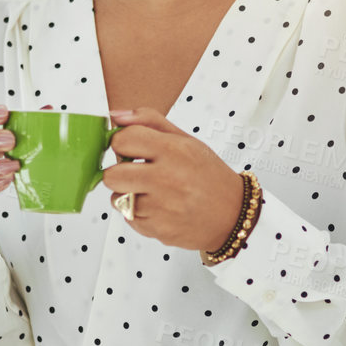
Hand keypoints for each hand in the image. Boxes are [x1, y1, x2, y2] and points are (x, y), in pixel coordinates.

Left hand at [102, 108, 245, 252]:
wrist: (233, 214)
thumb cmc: (209, 176)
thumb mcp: (186, 140)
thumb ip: (149, 122)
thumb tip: (116, 115)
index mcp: (173, 151)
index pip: (122, 140)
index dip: (120, 144)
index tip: (129, 148)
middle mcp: (166, 179)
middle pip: (111, 175)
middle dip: (118, 173)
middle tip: (134, 173)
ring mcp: (161, 207)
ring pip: (117, 199)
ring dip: (128, 195)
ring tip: (152, 193)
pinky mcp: (158, 229)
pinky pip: (129, 219)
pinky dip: (139, 214)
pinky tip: (159, 209)